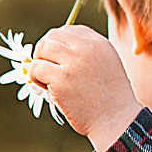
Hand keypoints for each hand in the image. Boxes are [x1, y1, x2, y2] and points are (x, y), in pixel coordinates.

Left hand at [26, 25, 141, 151]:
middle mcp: (87, 48)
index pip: (69, 30)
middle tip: (48, 70)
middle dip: (44, 52)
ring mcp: (74, 62)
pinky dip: (35, 78)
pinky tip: (46, 89)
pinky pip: (36, 68)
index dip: (58, 44)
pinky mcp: (62, 78)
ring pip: (42, 48)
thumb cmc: (108, 99)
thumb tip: (52, 48)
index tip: (59, 61)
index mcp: (99, 43)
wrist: (116, 121)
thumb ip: (85, 53)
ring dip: (39, 64)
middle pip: (52, 35)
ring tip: (46, 80)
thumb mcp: (105, 65)